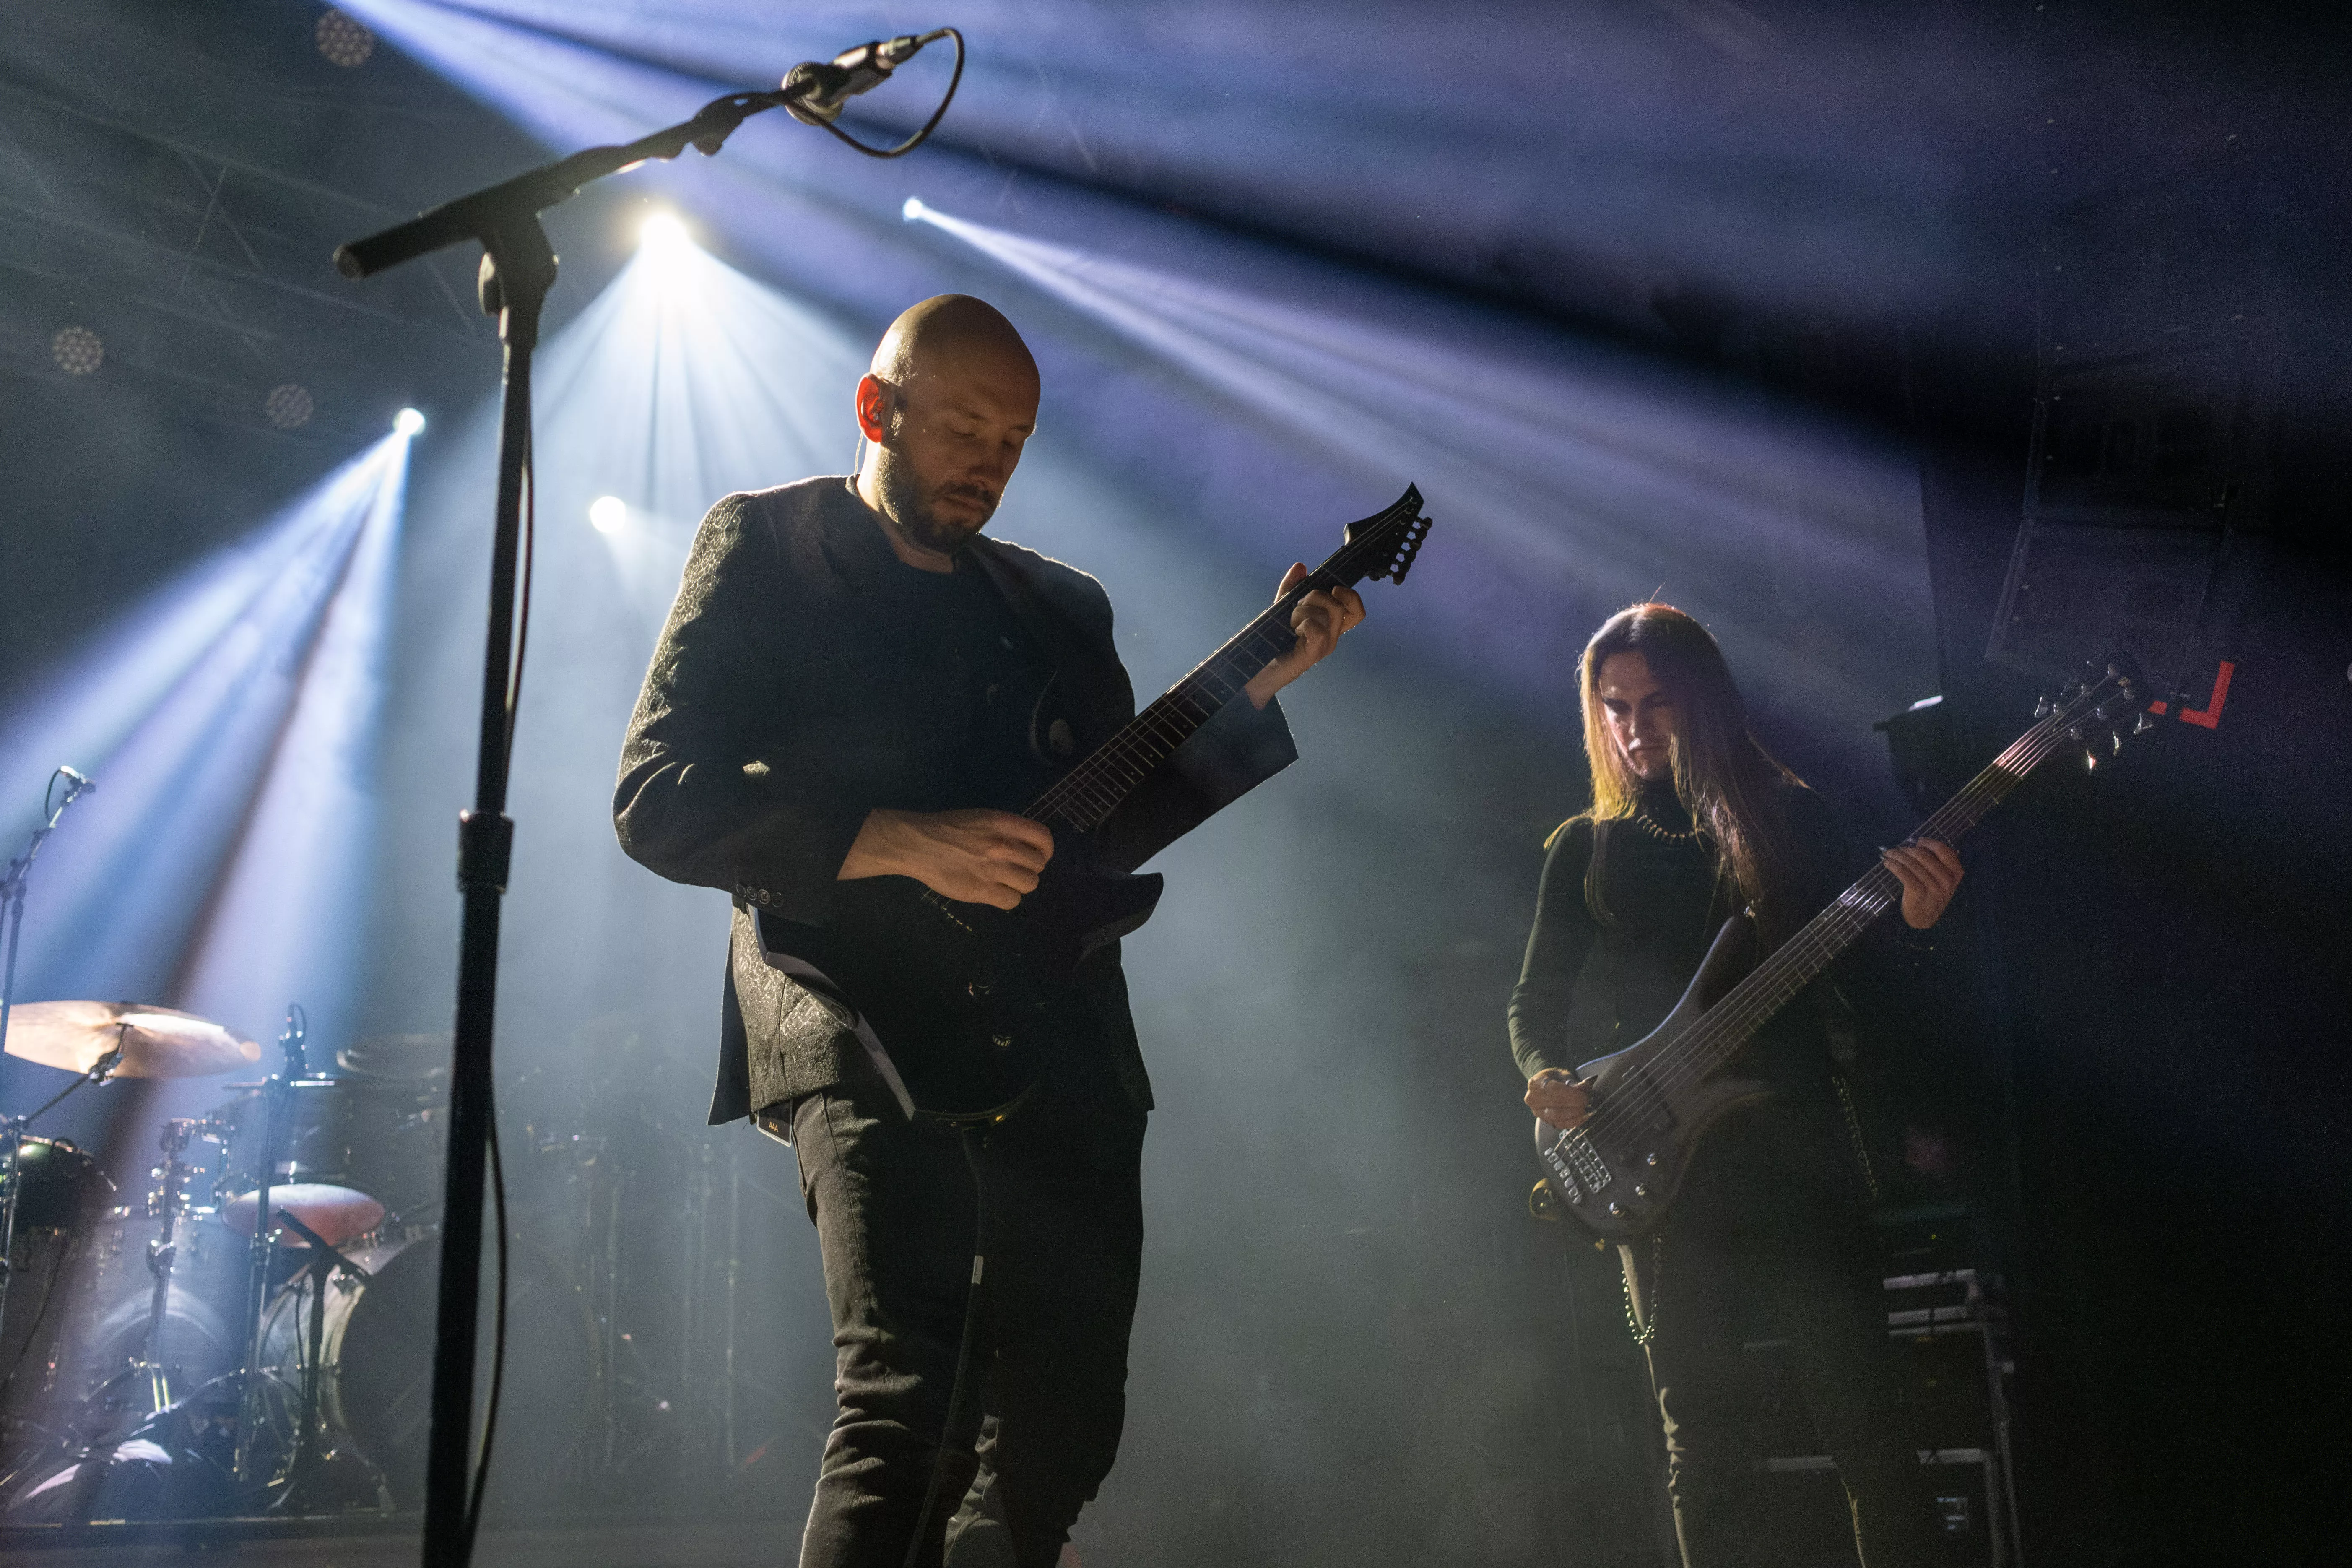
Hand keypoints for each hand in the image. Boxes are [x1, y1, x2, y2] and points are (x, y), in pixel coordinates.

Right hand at [839, 808, 1054, 909]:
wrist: (918, 844)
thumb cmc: (948, 829)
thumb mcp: (981, 817)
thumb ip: (1006, 830)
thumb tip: (1027, 847)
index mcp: (1003, 823)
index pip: (1043, 838)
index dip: (1045, 850)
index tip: (1038, 855)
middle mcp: (1002, 845)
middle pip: (1038, 864)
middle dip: (1029, 868)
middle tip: (1014, 869)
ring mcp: (992, 869)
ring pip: (1029, 884)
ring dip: (1020, 884)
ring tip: (1004, 881)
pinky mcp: (981, 890)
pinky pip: (1012, 901)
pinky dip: (1007, 898)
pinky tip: (995, 892)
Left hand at [1241, 563, 1365, 709]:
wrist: (1258, 668)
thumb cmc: (1274, 638)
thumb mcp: (1282, 606)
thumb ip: (1292, 586)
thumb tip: (1301, 566)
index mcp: (1330, 624)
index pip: (1357, 611)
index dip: (1351, 596)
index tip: (1331, 590)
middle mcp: (1332, 635)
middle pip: (1338, 604)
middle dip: (1314, 596)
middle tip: (1297, 609)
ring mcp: (1325, 646)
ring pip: (1330, 613)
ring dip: (1304, 610)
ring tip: (1291, 623)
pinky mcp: (1313, 654)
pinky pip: (1318, 629)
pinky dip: (1304, 624)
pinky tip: (1293, 632)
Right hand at [1524, 1069, 1595, 1130]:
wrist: (1543, 1086)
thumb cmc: (1554, 1078)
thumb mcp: (1562, 1074)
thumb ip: (1573, 1082)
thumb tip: (1584, 1087)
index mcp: (1535, 1083)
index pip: (1554, 1089)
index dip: (1571, 1093)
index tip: (1584, 1095)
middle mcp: (1533, 1099)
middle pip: (1556, 1104)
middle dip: (1575, 1104)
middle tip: (1587, 1101)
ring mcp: (1537, 1112)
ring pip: (1557, 1116)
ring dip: (1574, 1114)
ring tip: (1585, 1109)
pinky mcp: (1544, 1121)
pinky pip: (1559, 1124)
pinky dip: (1573, 1122)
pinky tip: (1582, 1117)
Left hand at [1882, 837, 1963, 929]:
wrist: (1925, 918)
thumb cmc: (1933, 894)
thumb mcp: (1944, 879)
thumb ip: (1939, 862)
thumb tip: (1919, 843)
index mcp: (1955, 872)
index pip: (1943, 850)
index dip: (1928, 842)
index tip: (1917, 841)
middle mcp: (1946, 879)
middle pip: (1923, 855)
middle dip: (1907, 849)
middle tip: (1898, 849)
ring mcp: (1933, 887)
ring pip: (1911, 863)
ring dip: (1897, 855)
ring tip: (1889, 854)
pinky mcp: (1918, 892)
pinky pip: (1903, 872)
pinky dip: (1893, 865)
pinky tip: (1888, 863)